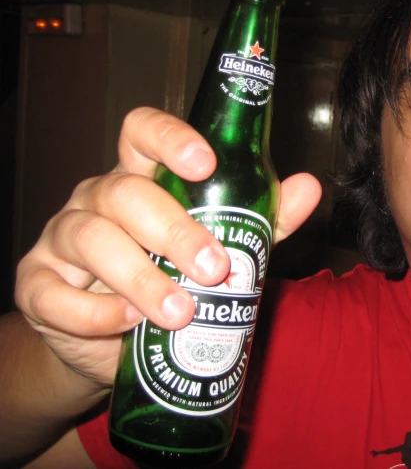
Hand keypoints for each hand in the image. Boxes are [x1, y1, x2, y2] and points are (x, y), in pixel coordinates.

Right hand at [14, 107, 321, 388]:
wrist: (112, 340)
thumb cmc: (172, 277)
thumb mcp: (221, 244)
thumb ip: (262, 218)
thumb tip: (309, 186)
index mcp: (142, 178)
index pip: (141, 133)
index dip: (169, 138)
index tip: (206, 163)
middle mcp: (97, 199)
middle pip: (126, 192)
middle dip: (175, 230)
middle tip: (215, 270)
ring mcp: (62, 239)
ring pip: (93, 239)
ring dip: (142, 278)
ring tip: (181, 312)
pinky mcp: (38, 284)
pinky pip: (56, 293)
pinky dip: (95, 311)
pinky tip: (127, 323)